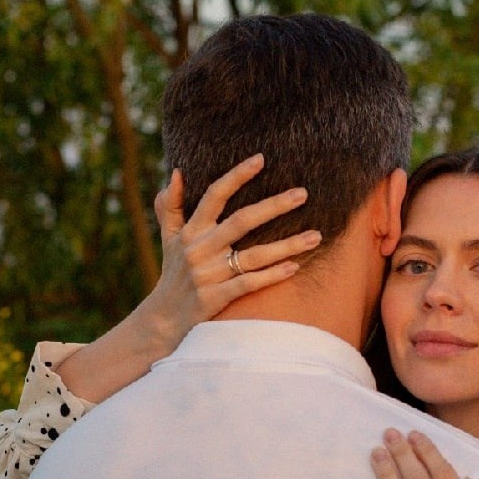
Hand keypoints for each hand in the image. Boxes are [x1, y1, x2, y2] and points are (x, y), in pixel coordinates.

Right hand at [145, 153, 320, 341]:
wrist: (163, 319)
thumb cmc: (173, 273)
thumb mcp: (168, 238)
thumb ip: (170, 206)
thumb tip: (176, 173)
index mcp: (191, 231)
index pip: (214, 196)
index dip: (236, 176)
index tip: (261, 159)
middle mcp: (200, 249)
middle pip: (242, 221)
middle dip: (273, 206)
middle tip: (303, 193)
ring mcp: (209, 274)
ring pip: (253, 256)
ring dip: (286, 245)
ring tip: (316, 236)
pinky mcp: (216, 298)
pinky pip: (249, 284)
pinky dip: (272, 276)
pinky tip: (295, 267)